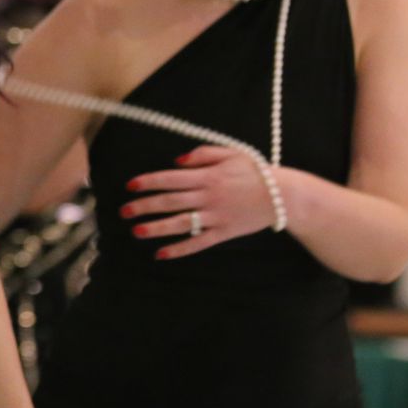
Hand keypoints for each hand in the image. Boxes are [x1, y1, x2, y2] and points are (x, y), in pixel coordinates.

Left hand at [122, 145, 277, 259]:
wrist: (284, 196)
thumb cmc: (255, 171)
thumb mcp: (231, 153)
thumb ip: (202, 154)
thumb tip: (175, 161)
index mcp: (208, 176)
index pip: (170, 179)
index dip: (148, 182)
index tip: (130, 186)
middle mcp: (208, 196)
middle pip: (170, 202)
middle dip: (144, 206)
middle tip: (124, 211)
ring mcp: (216, 217)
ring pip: (181, 223)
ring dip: (156, 228)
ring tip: (136, 232)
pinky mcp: (224, 233)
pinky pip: (198, 243)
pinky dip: (179, 249)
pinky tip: (161, 254)